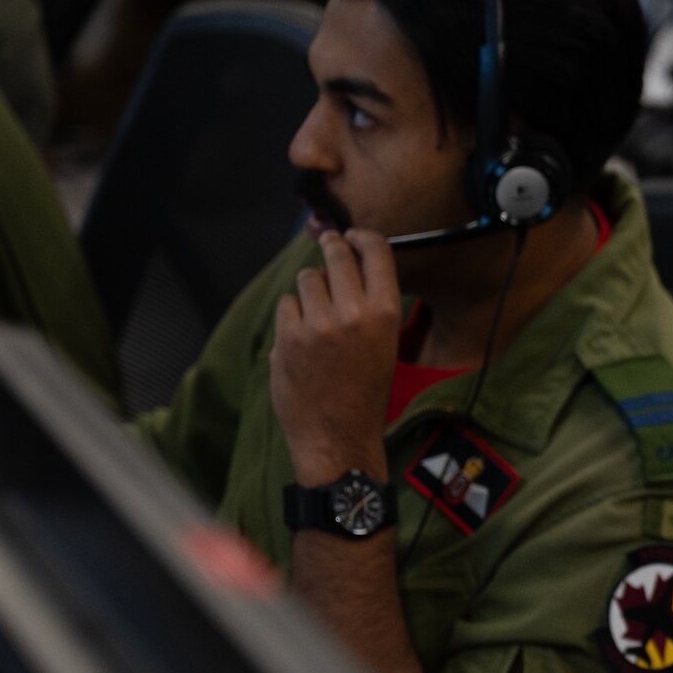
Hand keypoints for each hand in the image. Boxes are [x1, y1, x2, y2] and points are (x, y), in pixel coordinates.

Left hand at [271, 228, 399, 485]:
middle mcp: (353, 313)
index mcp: (386, 314)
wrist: (339, 438)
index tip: (351, 235)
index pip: (375, 251)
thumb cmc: (365, 393)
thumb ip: (369, 304)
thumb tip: (345, 260)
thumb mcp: (384, 345)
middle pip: (336, 254)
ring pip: (308, 279)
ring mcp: (318, 324)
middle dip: (331, 248)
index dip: (361, 236)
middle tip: (328, 247)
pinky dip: (292, 317)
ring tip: (317, 316)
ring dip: (310, 290)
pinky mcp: (288, 337)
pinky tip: (301, 340)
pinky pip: (287, 305)